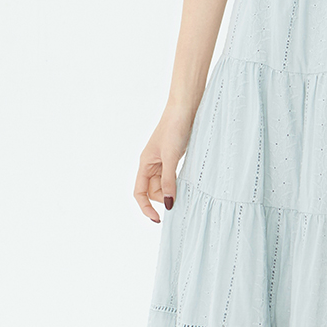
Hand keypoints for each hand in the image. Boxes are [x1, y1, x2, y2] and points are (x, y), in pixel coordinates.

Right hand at [133, 108, 192, 222]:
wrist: (186, 108)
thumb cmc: (174, 128)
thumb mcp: (170, 156)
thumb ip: (169, 181)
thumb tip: (168, 204)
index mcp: (145, 163)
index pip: (139, 192)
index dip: (146, 207)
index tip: (158, 219)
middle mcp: (151, 164)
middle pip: (153, 191)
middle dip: (163, 199)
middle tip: (179, 202)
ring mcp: (162, 161)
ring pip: (164, 184)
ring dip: (172, 191)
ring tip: (186, 193)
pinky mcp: (174, 157)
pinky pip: (172, 176)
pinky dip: (178, 183)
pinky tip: (188, 185)